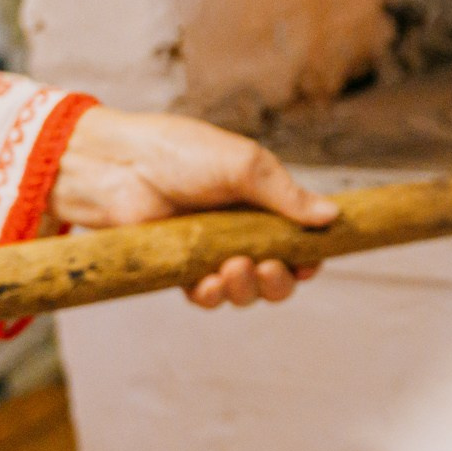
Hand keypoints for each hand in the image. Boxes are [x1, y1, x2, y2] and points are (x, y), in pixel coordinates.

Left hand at [50, 106, 338, 307]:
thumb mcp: (246, 166)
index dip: (309, 259)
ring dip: (247, 289)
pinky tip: (209, 284)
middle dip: (280, 281)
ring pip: (244, 292)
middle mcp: (241, 232)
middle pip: (278, 276)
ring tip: (235, 269)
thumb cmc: (182, 153)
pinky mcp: (181, 269)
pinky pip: (206, 297)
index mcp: (263, 205)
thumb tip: (332, 217)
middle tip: (269, 268)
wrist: (119, 165)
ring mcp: (210, 252)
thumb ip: (289, 196)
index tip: (309, 263)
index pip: (299, 243)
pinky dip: (213, 296)